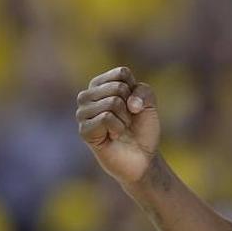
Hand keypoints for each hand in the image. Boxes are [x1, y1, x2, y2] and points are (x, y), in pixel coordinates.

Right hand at [76, 66, 159, 184]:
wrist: (143, 157)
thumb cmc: (142, 128)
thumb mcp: (149, 103)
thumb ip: (143, 91)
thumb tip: (125, 103)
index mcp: (100, 84)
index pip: (121, 73)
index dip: (135, 91)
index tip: (134, 106)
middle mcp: (87, 96)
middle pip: (118, 88)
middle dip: (130, 106)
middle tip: (127, 121)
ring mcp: (82, 113)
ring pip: (112, 102)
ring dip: (125, 119)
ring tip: (120, 129)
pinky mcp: (83, 130)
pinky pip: (106, 118)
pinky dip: (118, 128)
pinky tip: (114, 137)